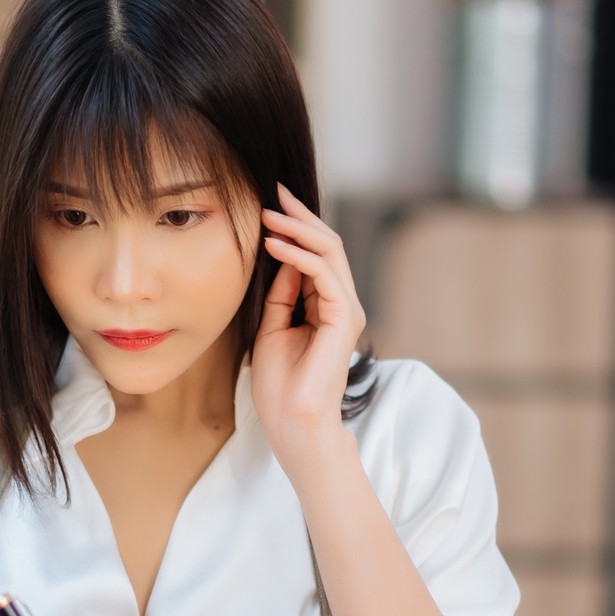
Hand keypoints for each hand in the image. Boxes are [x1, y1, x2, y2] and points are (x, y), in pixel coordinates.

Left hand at [251, 183, 365, 471]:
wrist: (293, 421)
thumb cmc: (280, 385)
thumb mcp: (273, 327)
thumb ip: (282, 294)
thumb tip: (281, 257)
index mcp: (326, 306)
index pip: (316, 254)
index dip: (295, 227)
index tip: (270, 205)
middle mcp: (341, 303)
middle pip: (327, 245)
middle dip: (300, 217)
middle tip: (274, 194)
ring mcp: (346, 309)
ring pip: (328, 253)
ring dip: (297, 230)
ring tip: (268, 216)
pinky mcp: (344, 318)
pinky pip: (323, 274)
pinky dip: (298, 256)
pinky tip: (276, 246)